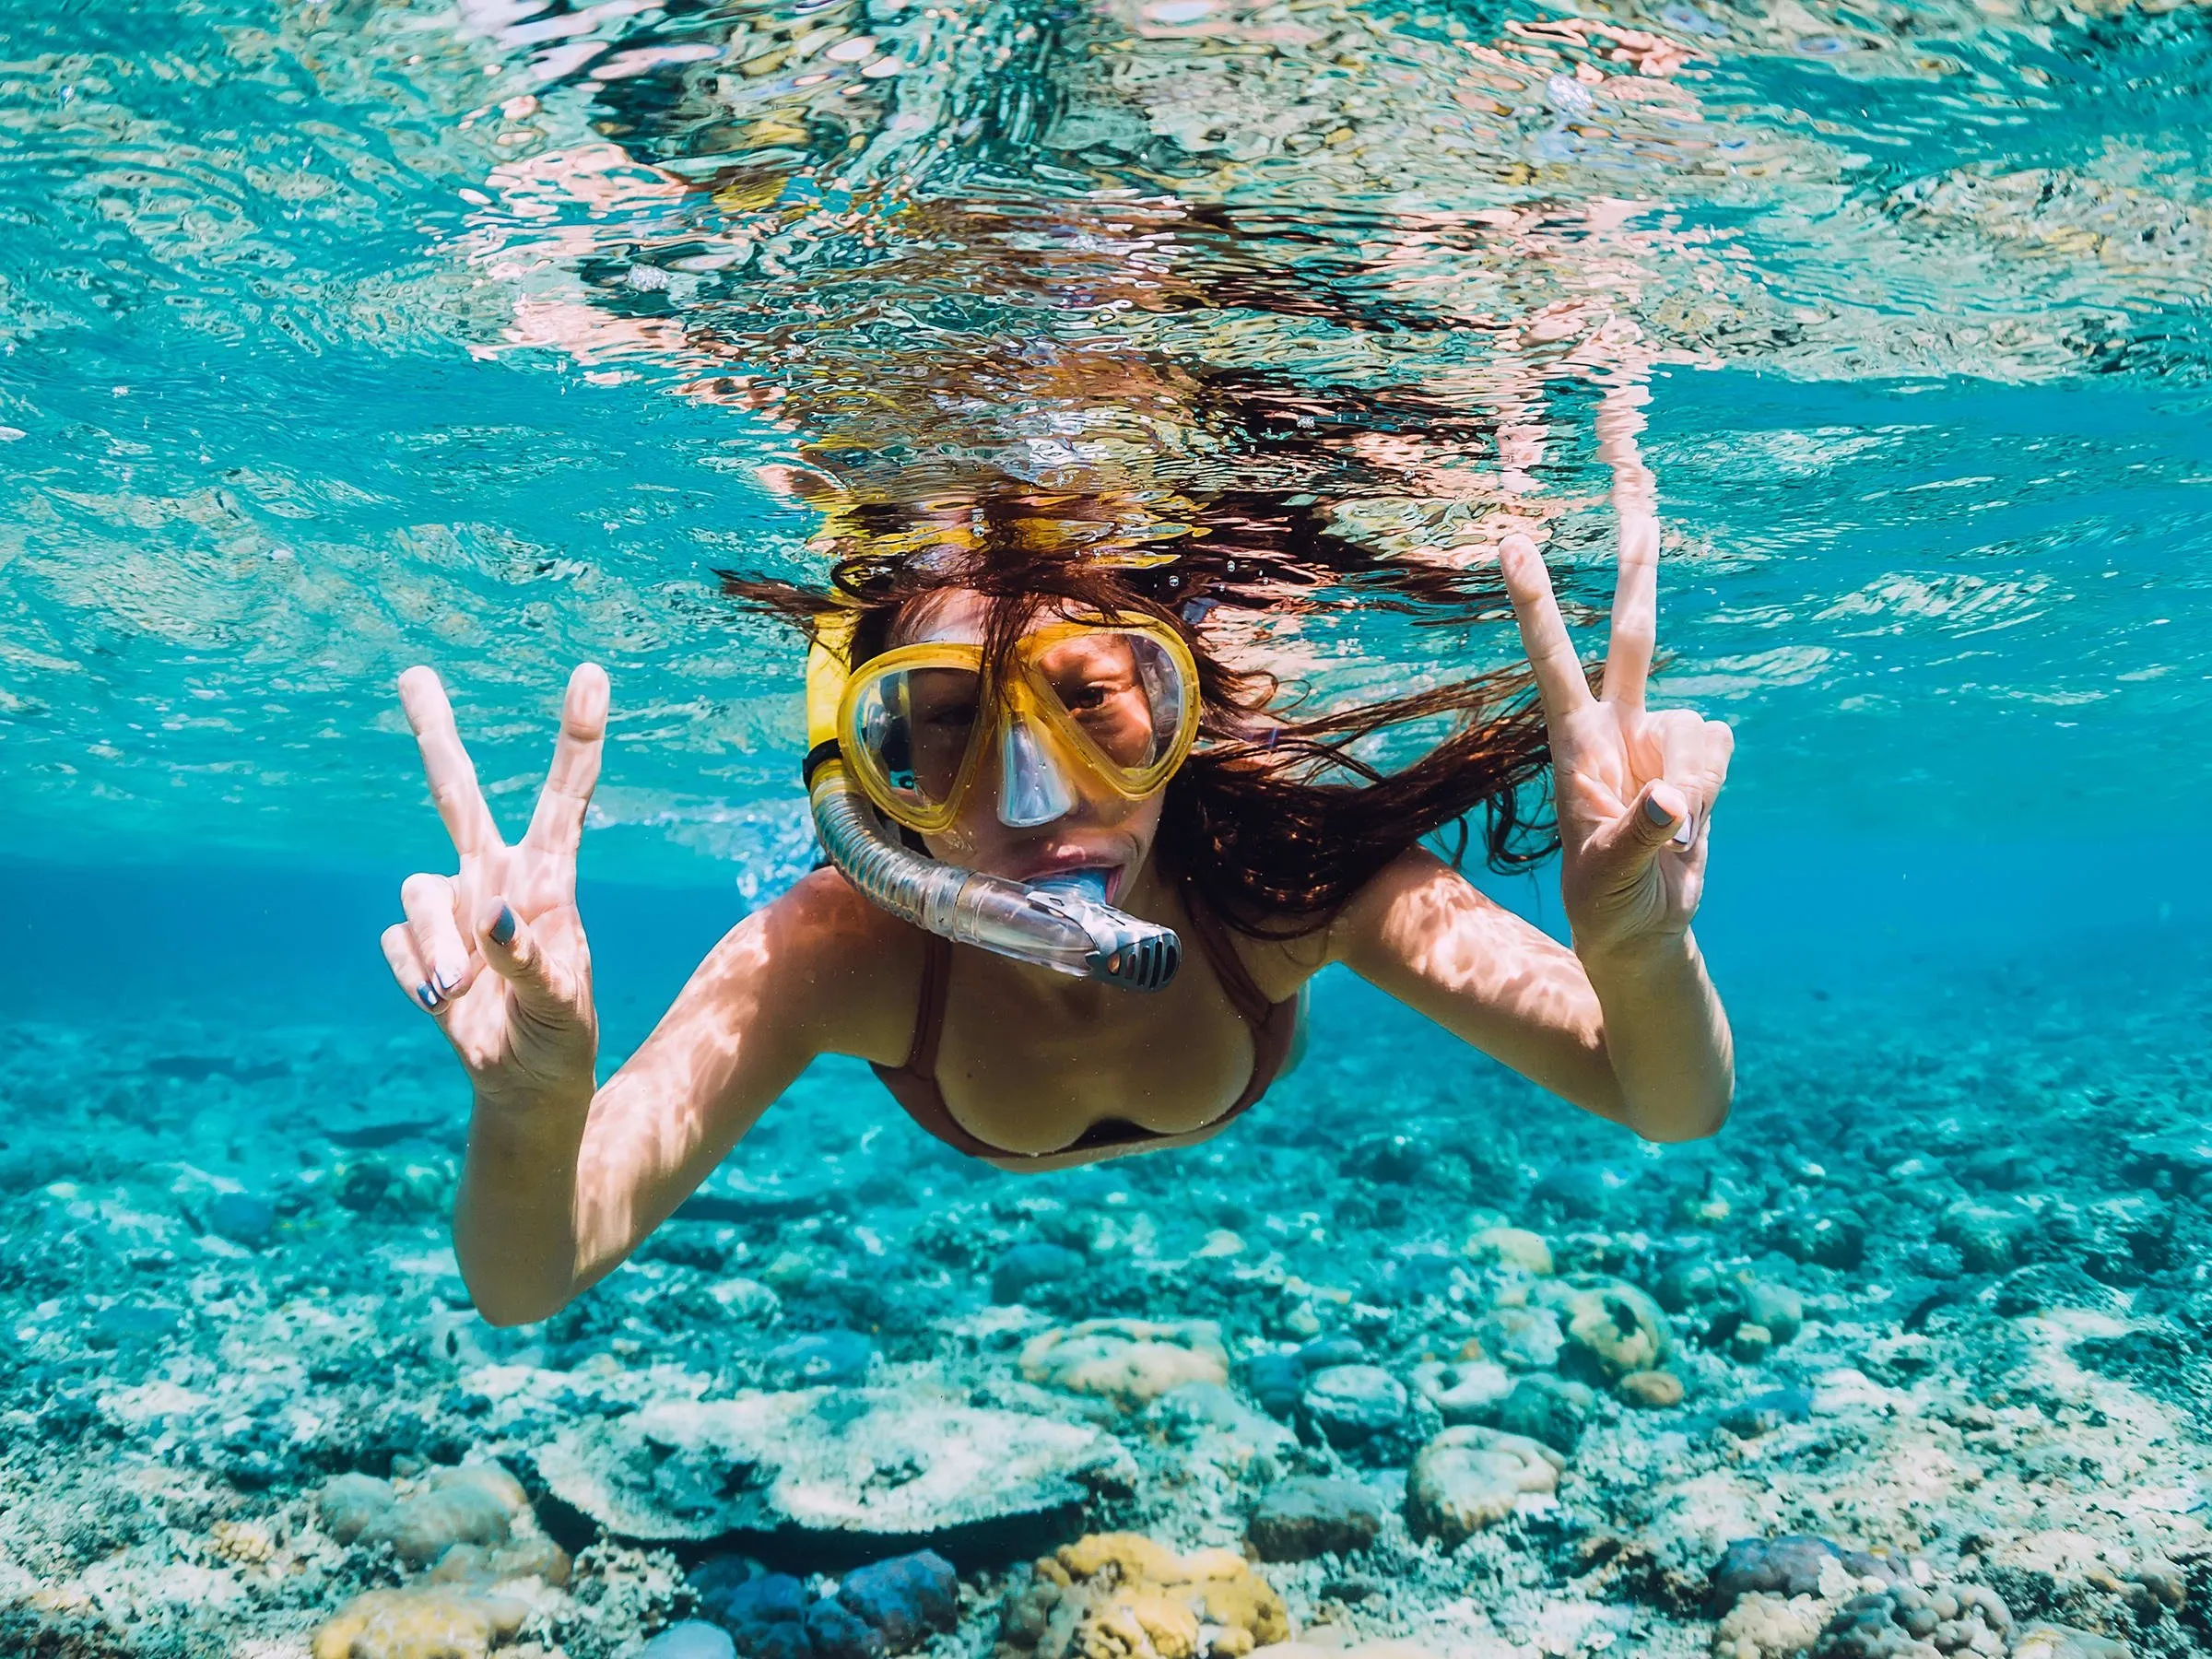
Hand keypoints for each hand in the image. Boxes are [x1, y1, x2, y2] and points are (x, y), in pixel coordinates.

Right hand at [379, 664, 610, 1107]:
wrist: (524, 1081)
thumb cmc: (559, 1033)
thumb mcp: (559, 1005)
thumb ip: (530, 962)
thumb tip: (490, 915)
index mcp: (550, 877)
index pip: (566, 797)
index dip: (577, 737)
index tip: (591, 674)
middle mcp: (495, 876)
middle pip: (457, 796)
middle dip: (433, 735)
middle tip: (412, 674)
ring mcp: (451, 907)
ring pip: (417, 893)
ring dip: (440, 952)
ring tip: (465, 993)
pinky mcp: (417, 942)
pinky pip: (398, 944)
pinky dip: (420, 979)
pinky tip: (448, 1000)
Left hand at [1500, 443, 1732, 956]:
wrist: (1644, 931)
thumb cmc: (1609, 906)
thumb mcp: (1611, 883)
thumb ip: (1639, 836)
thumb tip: (1671, 800)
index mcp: (1575, 745)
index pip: (1553, 660)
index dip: (1536, 602)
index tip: (1512, 542)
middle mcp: (1617, 726)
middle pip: (1635, 630)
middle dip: (1639, 556)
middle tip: (1636, 472)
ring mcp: (1658, 739)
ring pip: (1698, 729)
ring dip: (1693, 788)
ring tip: (1662, 838)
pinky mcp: (1695, 757)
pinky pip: (1721, 750)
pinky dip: (1711, 792)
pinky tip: (1686, 824)